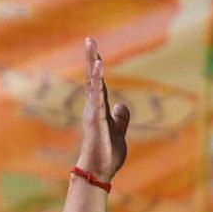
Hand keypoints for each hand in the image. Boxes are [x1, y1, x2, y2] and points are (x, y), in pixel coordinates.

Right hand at [77, 37, 130, 181]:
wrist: (99, 171)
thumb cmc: (107, 154)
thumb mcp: (118, 132)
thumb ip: (120, 119)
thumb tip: (122, 106)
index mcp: (99, 110)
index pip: (99, 84)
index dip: (97, 67)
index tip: (96, 50)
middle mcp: (93, 108)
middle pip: (92, 78)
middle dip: (91, 59)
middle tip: (89, 40)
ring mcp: (93, 112)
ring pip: (93, 83)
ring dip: (93, 63)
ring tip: (92, 46)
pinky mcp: (96, 119)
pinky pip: (97, 96)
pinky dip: (98, 80)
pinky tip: (99, 66)